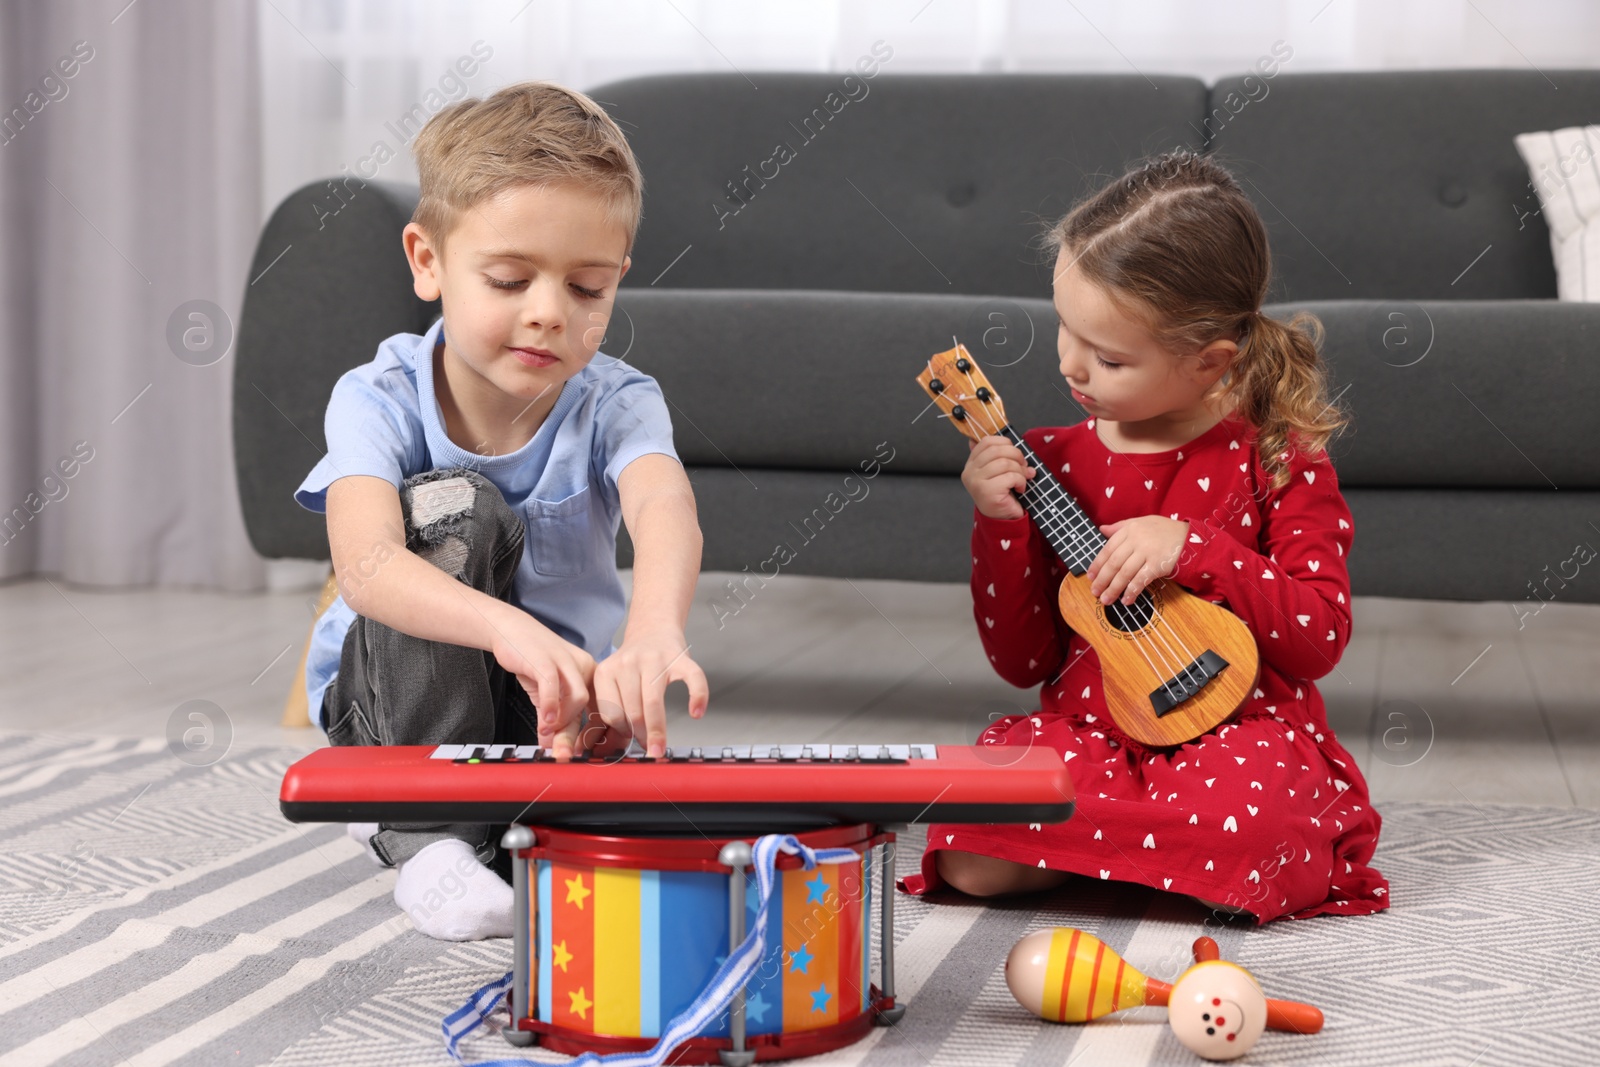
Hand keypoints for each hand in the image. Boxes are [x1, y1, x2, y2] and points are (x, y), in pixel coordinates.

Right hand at [490, 614, 596, 760]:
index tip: (584, 754)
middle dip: (579, 737)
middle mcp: (585, 667)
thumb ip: (554, 717)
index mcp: (591, 675)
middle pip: (592, 708)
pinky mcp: (545, 659)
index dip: (595, 734)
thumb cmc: (533, 661)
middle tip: (567, 757)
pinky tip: (544, 721)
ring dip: (564, 723)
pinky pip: (553, 685)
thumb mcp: (548, 693)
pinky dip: (550, 706)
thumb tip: (552, 745)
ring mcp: (566, 662)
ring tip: (548, 737)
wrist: (511, 630)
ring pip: (578, 698)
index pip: (603, 709)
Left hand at [592, 626, 708, 757]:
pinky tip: (696, 712)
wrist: (652, 631)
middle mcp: (629, 663)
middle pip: (632, 711)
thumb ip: (610, 708)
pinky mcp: (680, 658)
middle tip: (649, 749)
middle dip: (641, 736)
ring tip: (660, 744)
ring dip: (658, 730)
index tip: (630, 743)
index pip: (610, 713)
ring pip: (653, 702)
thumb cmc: (632, 665)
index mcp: (606, 671)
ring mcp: (655, 659)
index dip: (621, 733)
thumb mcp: (613, 681)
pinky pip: (692, 679)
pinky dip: (697, 697)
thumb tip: (607, 747)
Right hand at [962, 435, 1035, 519]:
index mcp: (971, 464)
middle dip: (1017, 456)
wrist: (1004, 520)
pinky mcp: (987, 491)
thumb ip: (1001, 457)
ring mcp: (976, 482)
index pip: (986, 441)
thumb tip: (1010, 443)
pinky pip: (1010, 476)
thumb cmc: (1004, 494)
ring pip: (1005, 463)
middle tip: (1024, 467)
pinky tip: (1020, 488)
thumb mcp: (1000, 472)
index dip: (1005, 443)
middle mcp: (970, 472)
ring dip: (1020, 470)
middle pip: (997, 450)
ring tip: (1022, 479)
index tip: (1015, 455)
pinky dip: (1021, 481)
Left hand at [1087, 516, 1188, 605]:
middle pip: (1114, 563)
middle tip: (1095, 592)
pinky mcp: (1158, 564)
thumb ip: (1120, 527)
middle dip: (1102, 580)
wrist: (1190, 537)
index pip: (1108, 549)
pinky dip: (1132, 591)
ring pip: (1125, 573)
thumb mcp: (1141, 522)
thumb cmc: (1163, 530)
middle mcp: (1136, 540)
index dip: (1097, 564)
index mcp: (1129, 529)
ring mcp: (1147, 552)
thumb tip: (1102, 529)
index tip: (1090, 577)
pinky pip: (1140, 580)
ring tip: (1106, 600)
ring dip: (1114, 589)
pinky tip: (1126, 600)